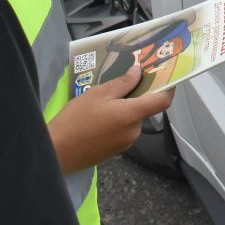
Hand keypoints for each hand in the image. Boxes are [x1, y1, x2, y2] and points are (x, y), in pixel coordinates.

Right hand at [47, 64, 173, 174]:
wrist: (56, 152)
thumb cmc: (75, 120)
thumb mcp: (97, 94)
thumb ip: (121, 83)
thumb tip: (138, 72)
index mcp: (132, 115)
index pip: (163, 101)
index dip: (168, 87)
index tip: (165, 76)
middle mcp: (134, 132)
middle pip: (144, 109)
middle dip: (136, 97)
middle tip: (120, 84)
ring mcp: (125, 144)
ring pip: (132, 120)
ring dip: (124, 109)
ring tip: (103, 101)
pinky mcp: (115, 151)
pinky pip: (122, 131)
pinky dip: (117, 121)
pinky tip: (98, 118)